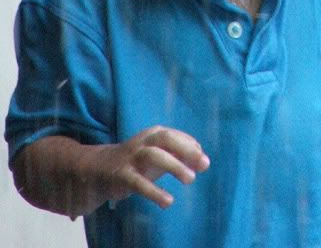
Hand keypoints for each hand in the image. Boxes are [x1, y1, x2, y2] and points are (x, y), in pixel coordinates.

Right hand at [94, 126, 209, 208]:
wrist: (99, 169)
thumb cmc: (138, 161)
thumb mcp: (160, 156)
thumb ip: (180, 157)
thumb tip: (204, 162)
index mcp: (154, 134)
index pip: (176, 136)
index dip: (192, 146)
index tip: (204, 161)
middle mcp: (143, 142)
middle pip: (166, 138)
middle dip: (186, 149)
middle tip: (204, 164)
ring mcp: (131, 157)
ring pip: (153, 155)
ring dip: (174, 165)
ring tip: (191, 180)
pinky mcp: (121, 175)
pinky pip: (138, 182)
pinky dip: (154, 191)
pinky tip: (168, 201)